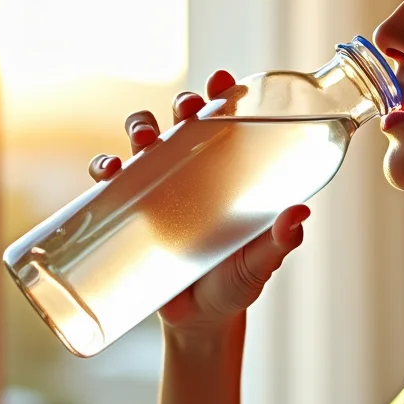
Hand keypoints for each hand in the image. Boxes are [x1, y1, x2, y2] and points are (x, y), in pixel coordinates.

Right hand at [87, 69, 309, 333]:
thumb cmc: (235, 285)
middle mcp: (192, 174)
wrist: (199, 324)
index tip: (222, 80)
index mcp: (227, 175)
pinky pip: (110, 183)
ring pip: (144, 143)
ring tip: (145, 139)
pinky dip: (104, 169)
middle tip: (186, 110)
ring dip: (139, 128)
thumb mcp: (260, 263)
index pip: (225, 123)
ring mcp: (159, 191)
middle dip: (180, 105)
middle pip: (181, 122)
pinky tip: (107, 172)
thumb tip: (298, 215)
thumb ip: (279, 242)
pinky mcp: (130, 214)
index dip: (221, 95)